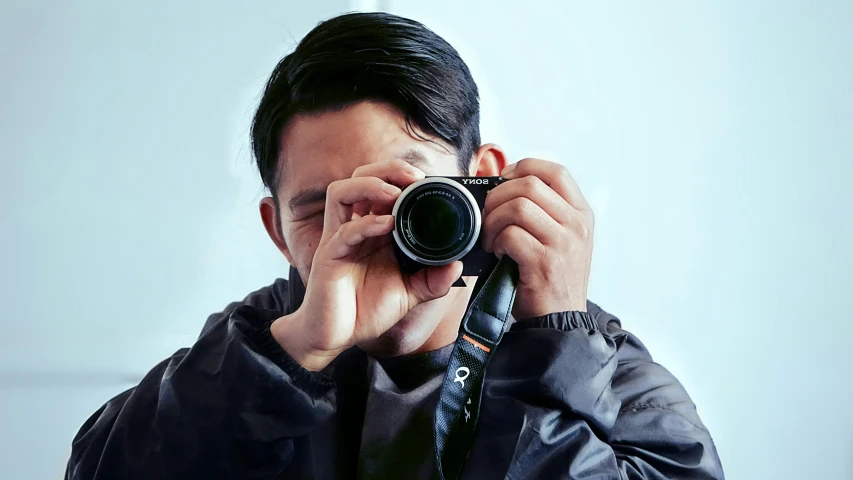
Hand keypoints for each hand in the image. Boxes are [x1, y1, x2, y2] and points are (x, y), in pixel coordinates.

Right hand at [271, 160, 462, 370]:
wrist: (336, 337)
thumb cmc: (365, 311)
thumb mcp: (408, 294)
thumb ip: (432, 281)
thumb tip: (456, 266)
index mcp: (373, 230)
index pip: (383, 188)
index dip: (402, 177)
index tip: (428, 180)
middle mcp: (354, 228)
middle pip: (360, 178)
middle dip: (387, 170)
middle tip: (414, 177)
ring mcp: (339, 240)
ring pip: (341, 192)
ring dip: (369, 185)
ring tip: (394, 192)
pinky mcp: (329, 257)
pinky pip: (344, 231)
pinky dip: (365, 224)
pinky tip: (386, 225)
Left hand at [482, 158, 593, 317]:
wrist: (561, 322)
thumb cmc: (553, 280)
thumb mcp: (563, 240)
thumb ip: (545, 213)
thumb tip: (504, 186)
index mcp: (582, 214)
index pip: (555, 171)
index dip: (524, 167)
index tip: (504, 180)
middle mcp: (577, 225)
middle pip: (530, 184)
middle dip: (498, 196)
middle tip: (488, 216)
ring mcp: (563, 243)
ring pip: (518, 207)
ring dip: (494, 220)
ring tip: (491, 238)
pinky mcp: (545, 263)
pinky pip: (510, 235)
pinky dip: (496, 241)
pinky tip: (497, 254)